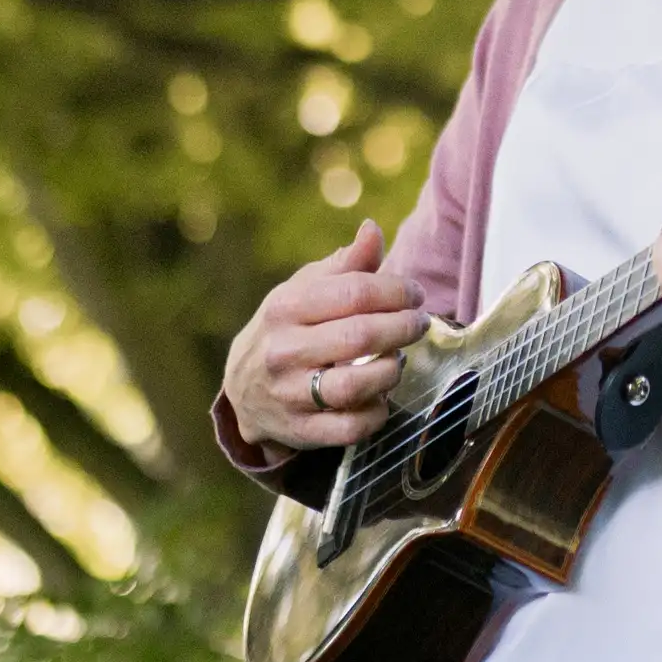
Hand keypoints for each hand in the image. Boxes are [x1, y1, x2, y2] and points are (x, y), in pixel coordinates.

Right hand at [221, 219, 425, 452]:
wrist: (243, 391)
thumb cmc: (286, 329)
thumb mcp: (303, 290)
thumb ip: (345, 264)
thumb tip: (372, 230)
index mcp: (285, 307)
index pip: (354, 293)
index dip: (396, 291)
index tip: (414, 294)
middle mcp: (283, 351)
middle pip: (359, 336)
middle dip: (402, 327)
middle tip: (419, 323)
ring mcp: (290, 395)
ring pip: (355, 385)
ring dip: (390, 370)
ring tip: (399, 358)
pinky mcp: (301, 432)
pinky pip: (350, 428)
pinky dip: (376, 413)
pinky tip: (381, 396)